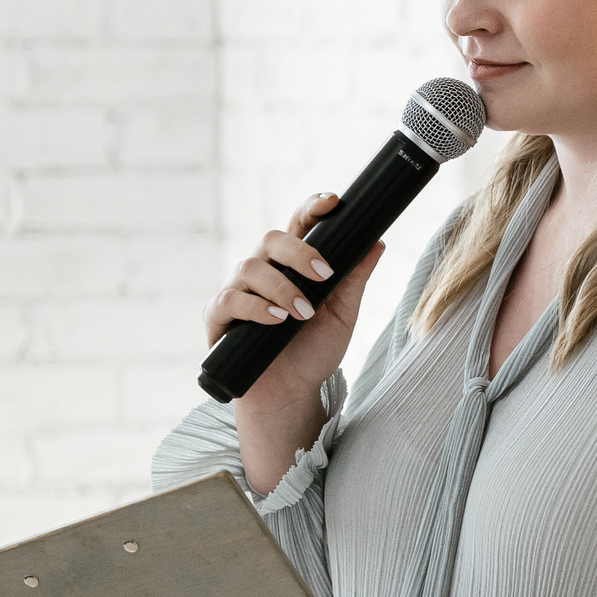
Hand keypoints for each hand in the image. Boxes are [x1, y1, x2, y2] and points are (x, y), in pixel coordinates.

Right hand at [203, 190, 388, 410]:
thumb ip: (354, 280)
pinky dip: (256, 307)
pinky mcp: (219, 317)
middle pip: (272, 239)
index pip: (299, 225)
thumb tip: (377, 242)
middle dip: (299, 252)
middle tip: (324, 275)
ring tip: (305, 313)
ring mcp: (238, 291)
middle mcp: (263, 270)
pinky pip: (230, 299)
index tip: (332, 202)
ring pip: (251, 268)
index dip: (311, 208)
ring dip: (282, 288)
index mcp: (292, 264)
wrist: (291, 394)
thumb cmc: (314, 350)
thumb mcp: (342, 316)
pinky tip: (277, 320)